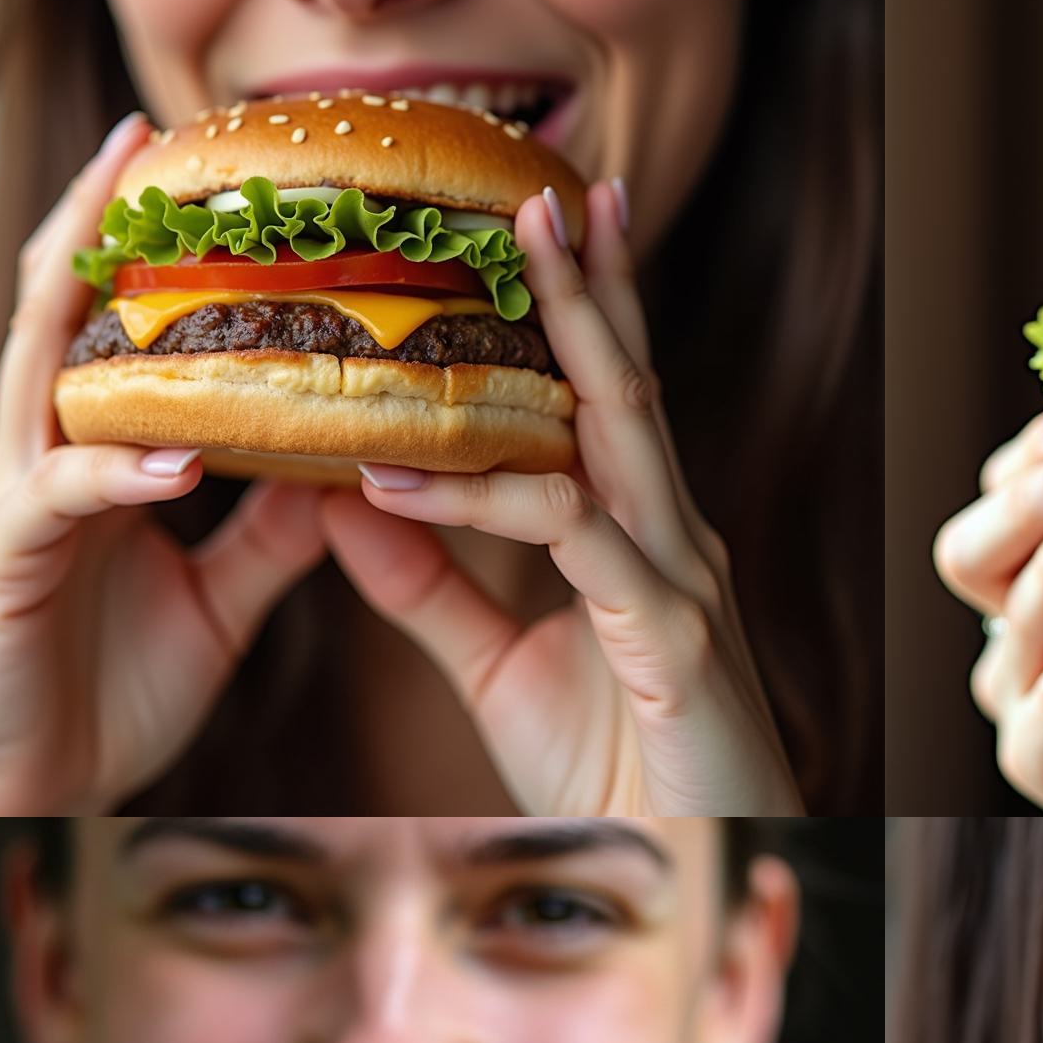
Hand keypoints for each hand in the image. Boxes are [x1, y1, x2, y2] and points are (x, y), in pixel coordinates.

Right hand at [0, 112, 326, 815]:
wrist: (32, 788)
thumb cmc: (111, 688)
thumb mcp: (221, 602)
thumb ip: (273, 536)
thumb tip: (345, 472)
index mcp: (100, 458)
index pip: (123, 328)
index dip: (157, 250)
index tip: (215, 169)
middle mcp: (47, 460)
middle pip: (64, 315)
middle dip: (99, 221)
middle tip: (149, 131)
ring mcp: (17, 507)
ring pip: (40, 379)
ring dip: (82, 302)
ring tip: (134, 235)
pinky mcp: (1, 568)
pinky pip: (59, 504)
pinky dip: (117, 475)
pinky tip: (173, 456)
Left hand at [320, 180, 799, 815]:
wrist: (695, 860)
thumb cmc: (615, 769)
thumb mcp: (497, 668)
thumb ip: (431, 586)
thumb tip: (347, 501)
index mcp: (637, 537)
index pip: (604, 403)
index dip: (581, 312)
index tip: (539, 225)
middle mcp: (669, 537)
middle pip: (627, 383)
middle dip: (594, 279)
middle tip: (551, 182)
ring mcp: (677, 576)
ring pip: (621, 429)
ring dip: (574, 328)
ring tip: (521, 244)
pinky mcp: (670, 633)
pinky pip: (571, 536)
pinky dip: (487, 496)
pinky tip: (404, 471)